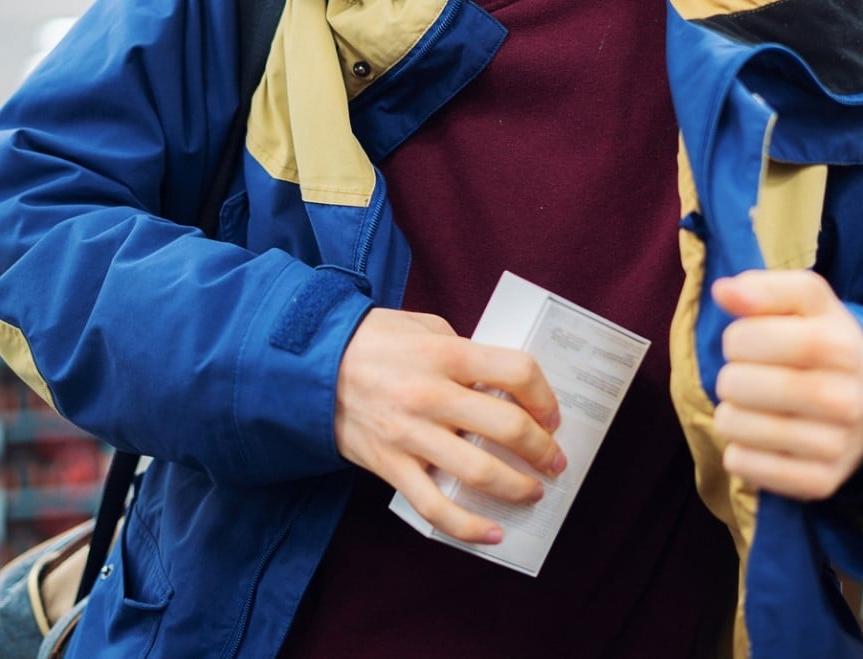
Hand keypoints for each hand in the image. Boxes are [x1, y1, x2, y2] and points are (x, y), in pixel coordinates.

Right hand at [335, 308, 565, 544]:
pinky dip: (468, 527)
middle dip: (543, 450)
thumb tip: (501, 384)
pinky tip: (492, 533)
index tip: (551, 414)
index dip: (544, 396)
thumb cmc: (371, 341)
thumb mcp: (423, 328)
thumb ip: (464, 350)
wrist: (307, 366)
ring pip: (479, 473)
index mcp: (445, 355)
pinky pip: (434, 507)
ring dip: (518, 487)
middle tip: (554, 461)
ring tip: (532, 491)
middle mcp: (431, 395)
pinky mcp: (390, 465)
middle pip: (508, 428)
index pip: (517, 371)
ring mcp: (410, 435)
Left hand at [711, 270, 862, 500]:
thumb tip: (724, 290)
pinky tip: (762, 440)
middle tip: (750, 378)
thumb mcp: (808, 306)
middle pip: (736, 384)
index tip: (748, 342)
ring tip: (756, 409)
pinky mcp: (820, 482)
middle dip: (729, 377)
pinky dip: (739, 452)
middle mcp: (845, 399)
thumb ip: (765, 289)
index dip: (735, 338)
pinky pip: (744, 465)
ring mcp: (835, 446)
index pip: (747, 338)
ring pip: (733, 426)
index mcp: (841, 345)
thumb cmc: (826, 347)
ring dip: (730, 415)